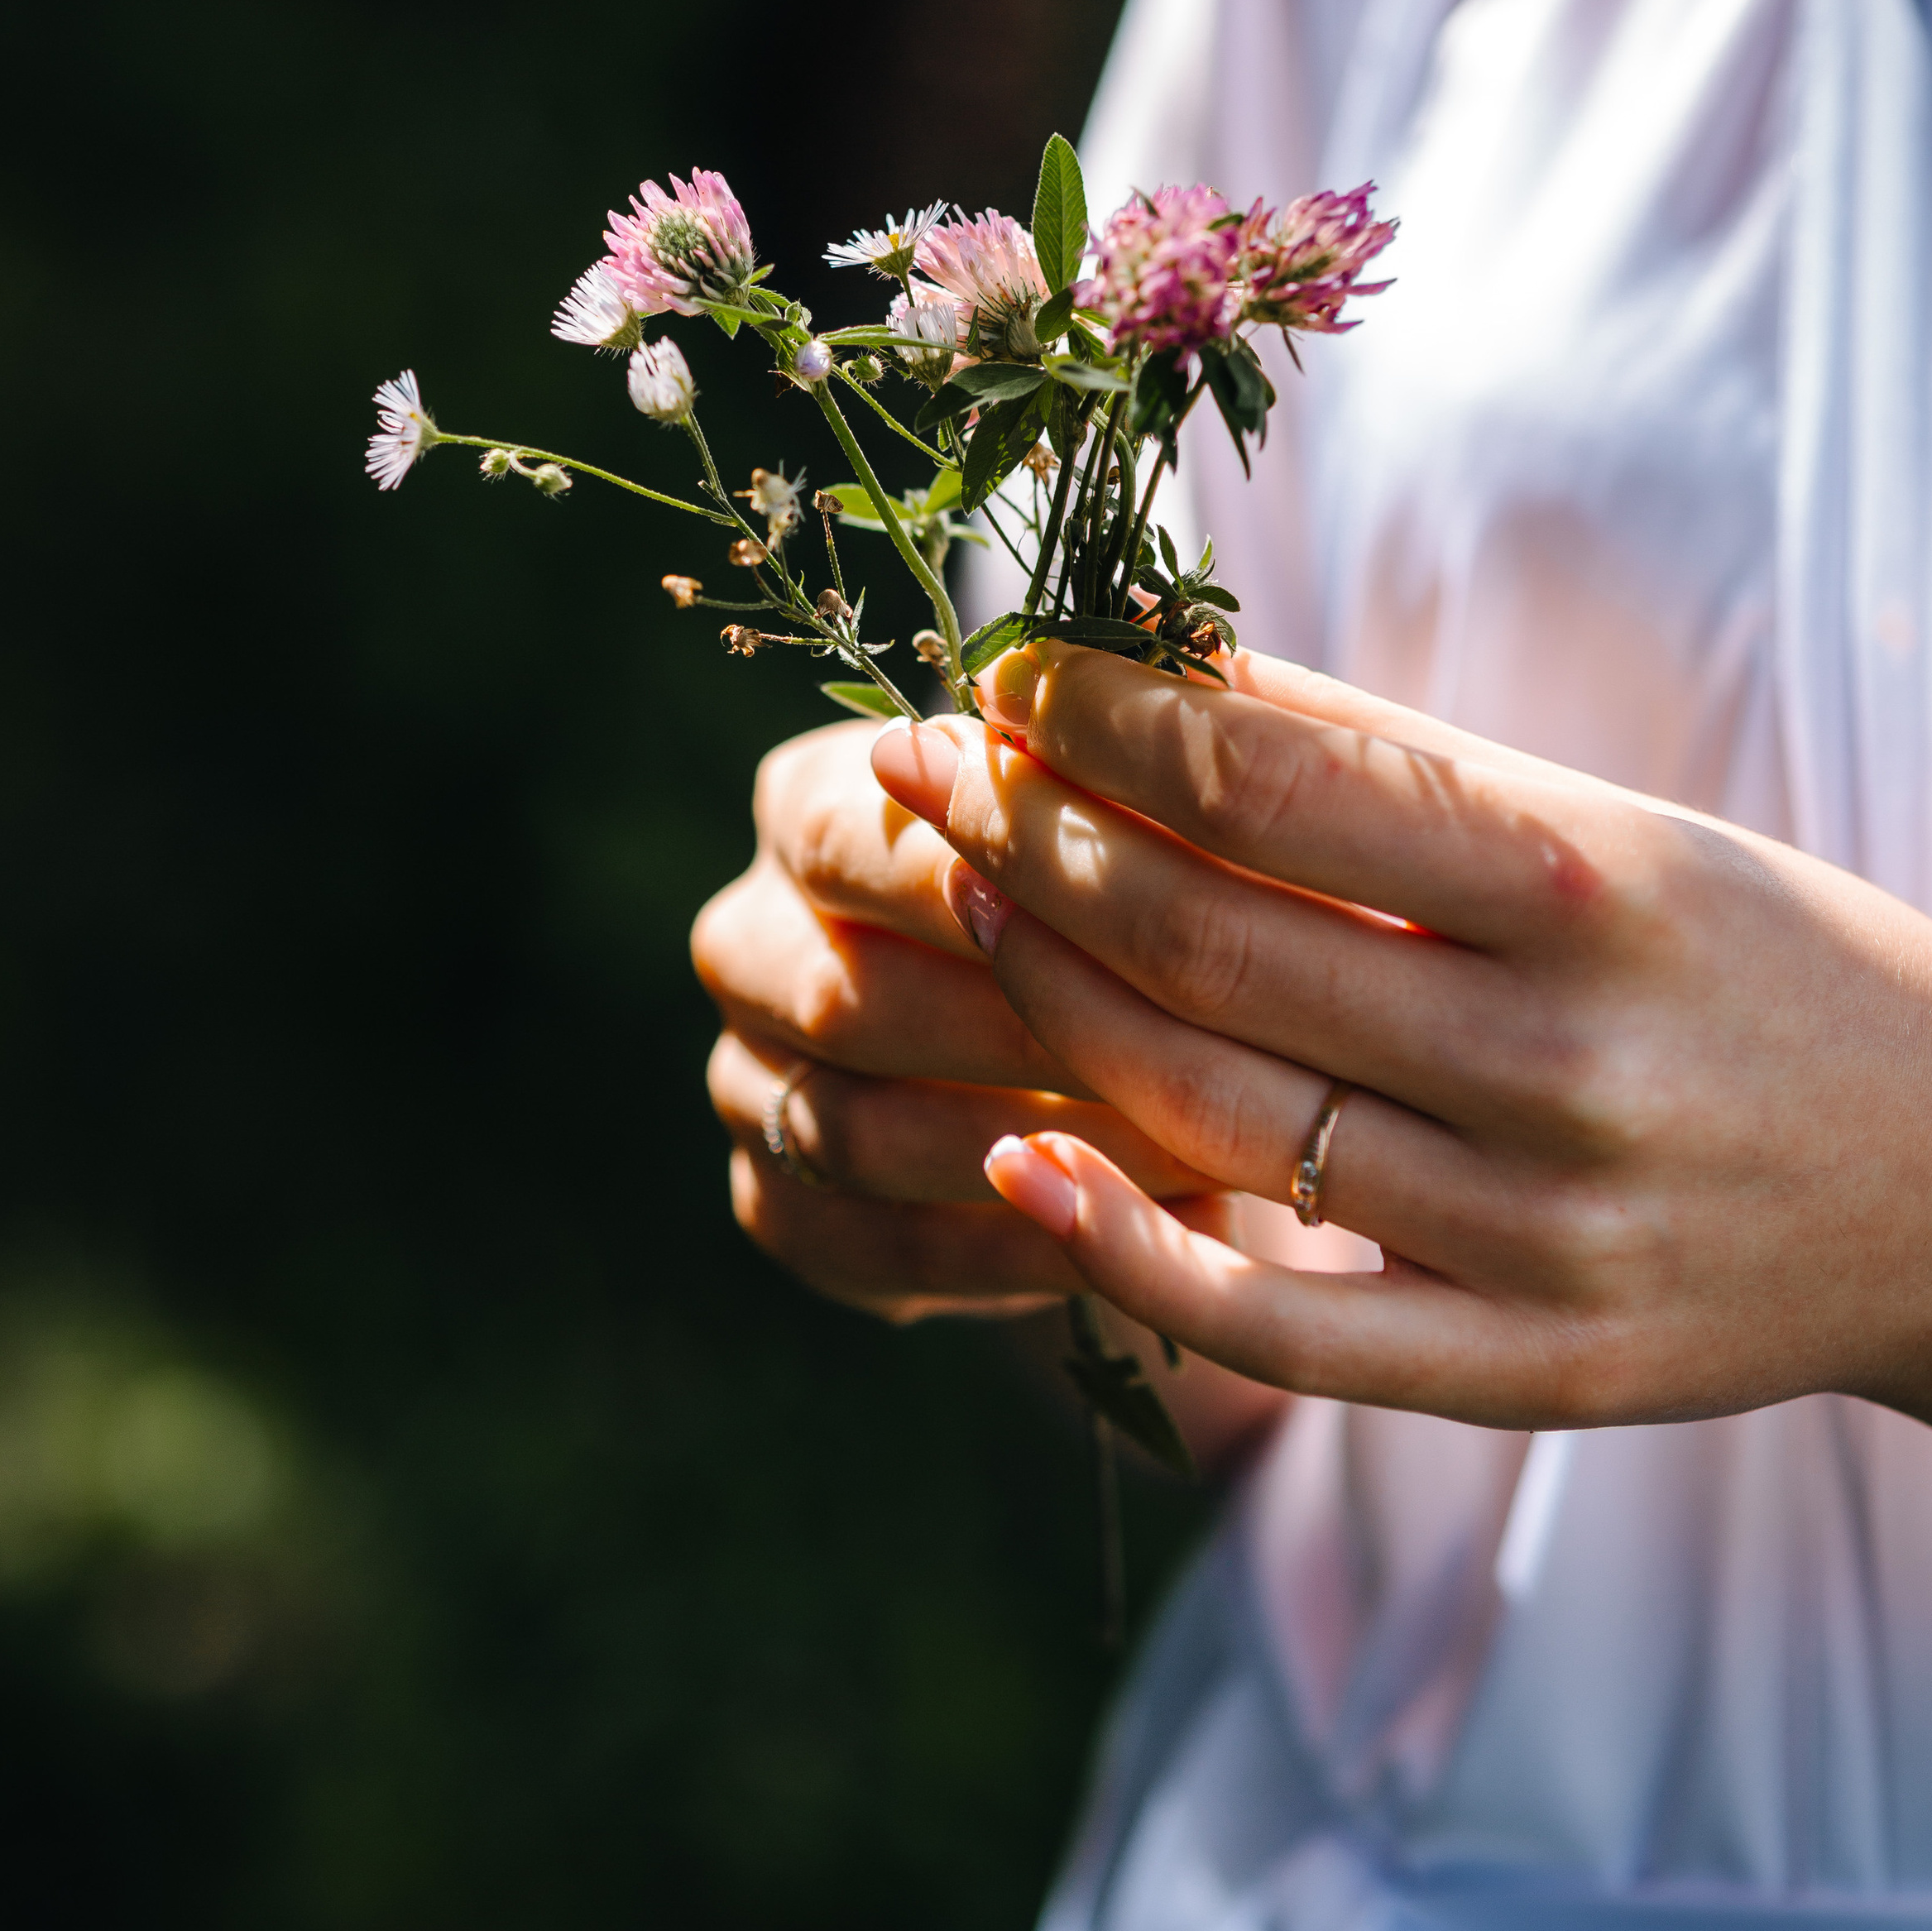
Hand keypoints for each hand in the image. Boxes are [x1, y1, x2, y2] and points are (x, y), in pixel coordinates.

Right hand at [690, 717, 1213, 1322]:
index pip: (847, 835)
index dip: (975, 877)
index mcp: (806, 808)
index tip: (1117, 902)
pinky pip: (875, 1244)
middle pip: (841, 997)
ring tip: (1187, 1154)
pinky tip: (1123, 1235)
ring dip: (1024, 1148)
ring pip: (855, 1131)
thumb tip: (1170, 684)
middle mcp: (745, 939)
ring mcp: (745, 1082)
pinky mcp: (780, 1207)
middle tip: (1183, 1059)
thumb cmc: (1131, 891)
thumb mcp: (1130, 813)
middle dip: (1021, 1033)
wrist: (1091, 1043)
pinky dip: (1003, 1247)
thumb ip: (1126, 767)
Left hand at [870, 644, 1931, 1435]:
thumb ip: (1394, 771)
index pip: (1280, 784)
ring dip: (1051, 998)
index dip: (1103, 722)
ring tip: (962, 903)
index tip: (999, 675)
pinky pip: (1283, 1328)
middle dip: (1035, 842)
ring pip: (1217, 1114)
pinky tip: (1015, 1159)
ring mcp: (1545, 1237)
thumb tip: (1161, 677)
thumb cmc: (1764, 973)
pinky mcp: (1532, 1373)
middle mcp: (1568, 1064)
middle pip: (1217, 943)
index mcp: (1601, 889)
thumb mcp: (1619, 835)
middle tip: (922, 772)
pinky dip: (1129, 1247)